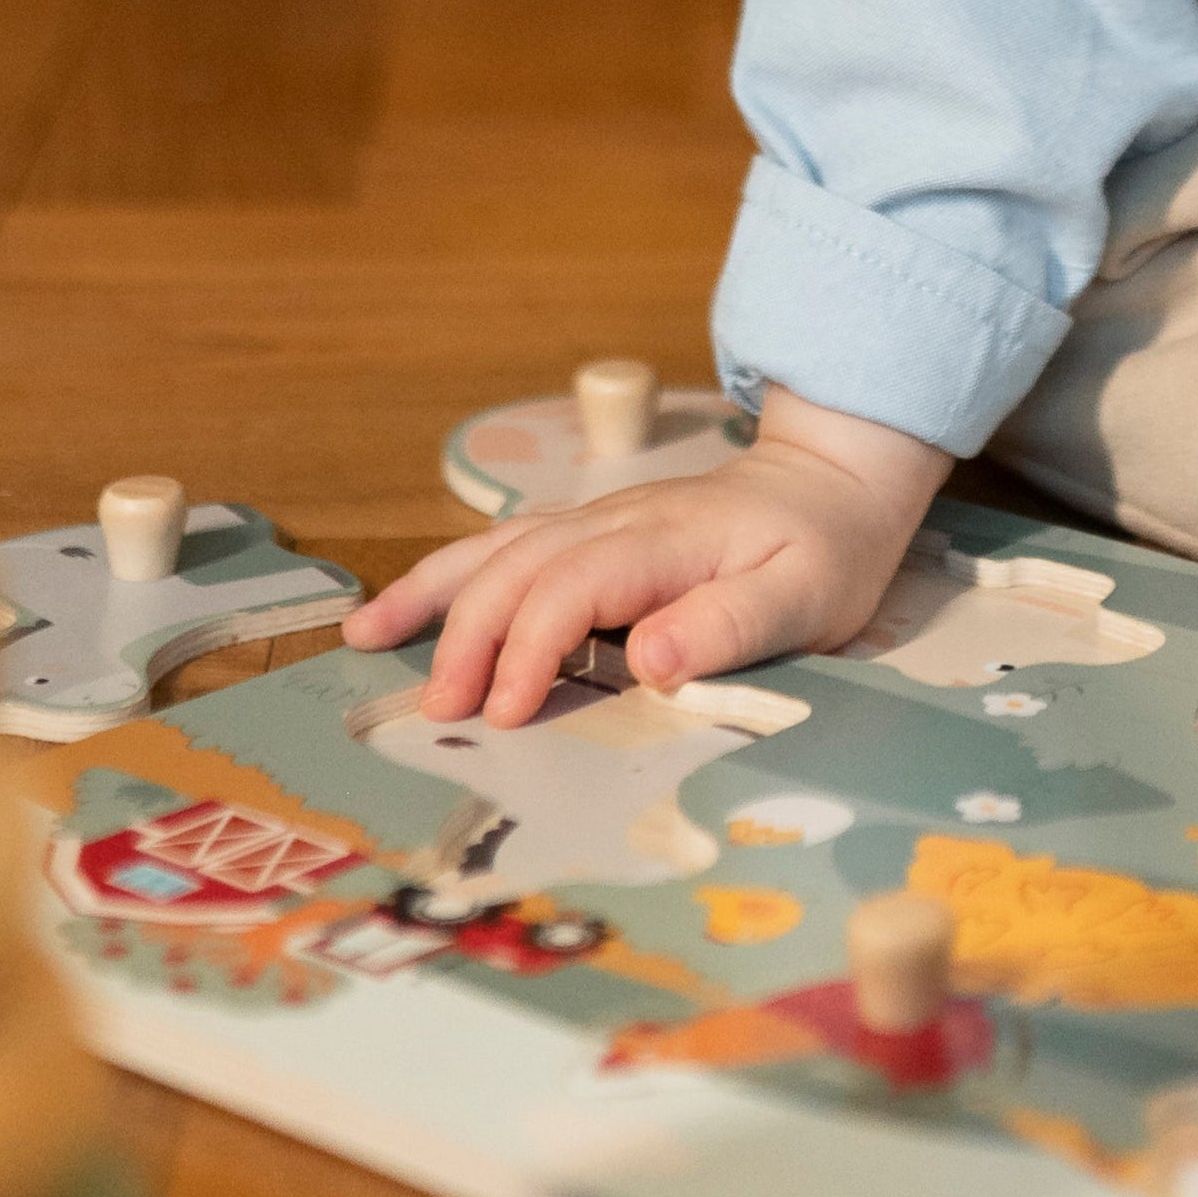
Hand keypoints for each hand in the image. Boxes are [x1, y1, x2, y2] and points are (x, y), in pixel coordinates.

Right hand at [342, 395, 946, 721]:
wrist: (833, 483)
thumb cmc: (824, 550)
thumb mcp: (805, 595)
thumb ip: (730, 625)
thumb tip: (649, 660)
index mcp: (666, 539)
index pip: (573, 585)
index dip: (531, 647)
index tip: (506, 711)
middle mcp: (616, 521)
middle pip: (518, 568)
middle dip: (468, 637)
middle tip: (439, 713)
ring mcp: (596, 521)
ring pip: (496, 549)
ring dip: (432, 596)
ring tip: (364, 640)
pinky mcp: (587, 535)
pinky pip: (504, 549)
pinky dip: (445, 578)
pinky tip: (399, 609)